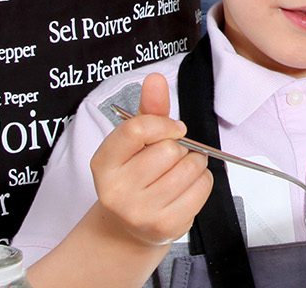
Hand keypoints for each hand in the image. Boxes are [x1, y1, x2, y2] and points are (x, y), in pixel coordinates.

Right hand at [88, 72, 211, 248]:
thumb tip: (155, 79)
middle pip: (169, 150)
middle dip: (180, 147)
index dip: (163, 124)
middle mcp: (116, 190)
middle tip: (171, 158)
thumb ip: (149, 109)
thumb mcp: (136, 142)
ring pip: (189, 168)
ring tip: (179, 171)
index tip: (174, 128)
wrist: (129, 226)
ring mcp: (140, 212)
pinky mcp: (165, 226)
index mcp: (103, 163)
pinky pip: (202, 188)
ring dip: (194, 163)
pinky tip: (186, 187)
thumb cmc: (136, 175)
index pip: (136, 130)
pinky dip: (202, 181)